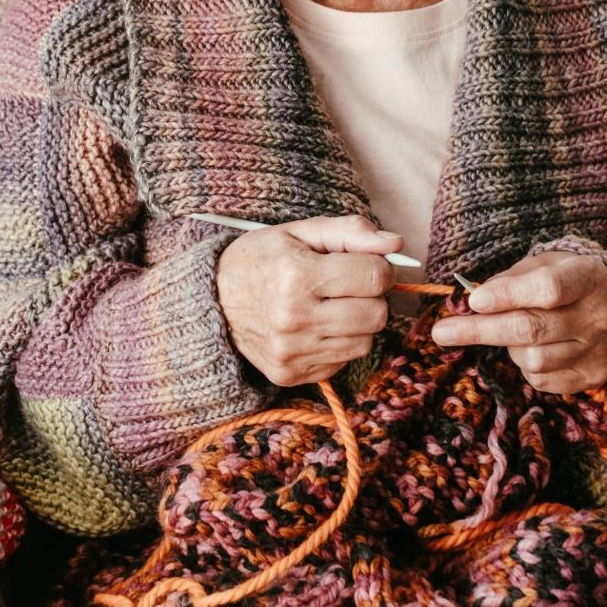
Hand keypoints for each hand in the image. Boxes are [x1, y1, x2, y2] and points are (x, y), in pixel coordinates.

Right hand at [216, 215, 400, 386]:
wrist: (210, 300)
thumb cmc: (259, 259)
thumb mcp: (298, 232)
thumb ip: (350, 232)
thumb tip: (396, 244)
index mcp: (296, 275)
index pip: (375, 277)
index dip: (379, 267)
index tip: (363, 264)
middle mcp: (294, 318)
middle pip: (377, 314)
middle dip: (371, 297)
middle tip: (346, 286)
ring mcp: (291, 351)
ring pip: (365, 342)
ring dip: (356, 322)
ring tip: (329, 306)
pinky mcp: (290, 374)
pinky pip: (342, 361)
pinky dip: (336, 343)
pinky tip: (314, 327)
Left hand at [431, 250, 606, 393]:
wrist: (598, 302)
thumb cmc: (557, 279)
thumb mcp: (535, 266)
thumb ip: (505, 282)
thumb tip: (470, 305)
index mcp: (587, 277)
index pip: (547, 288)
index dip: (507, 295)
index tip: (473, 301)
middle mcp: (599, 315)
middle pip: (532, 329)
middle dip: (480, 331)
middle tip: (443, 332)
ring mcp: (599, 349)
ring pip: (533, 359)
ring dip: (508, 348)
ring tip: (511, 332)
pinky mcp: (594, 376)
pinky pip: (541, 380)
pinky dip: (524, 368)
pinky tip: (529, 349)